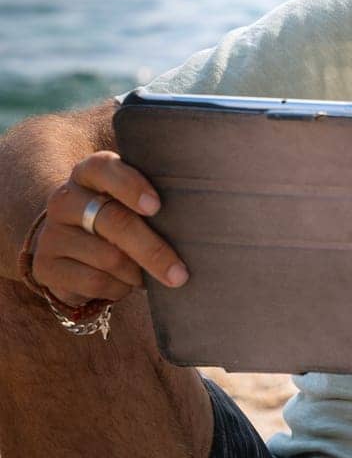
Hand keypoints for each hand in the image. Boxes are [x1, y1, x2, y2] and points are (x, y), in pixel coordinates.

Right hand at [30, 152, 188, 306]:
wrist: (78, 251)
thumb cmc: (126, 219)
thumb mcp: (139, 203)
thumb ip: (158, 198)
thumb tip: (201, 213)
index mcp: (90, 174)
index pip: (105, 168)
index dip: (131, 186)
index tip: (157, 207)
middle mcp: (66, 199)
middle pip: (114, 222)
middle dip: (153, 250)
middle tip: (180, 274)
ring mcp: (52, 233)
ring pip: (108, 258)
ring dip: (137, 273)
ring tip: (147, 274)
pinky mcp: (45, 266)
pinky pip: (94, 282)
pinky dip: (119, 288)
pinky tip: (125, 283)